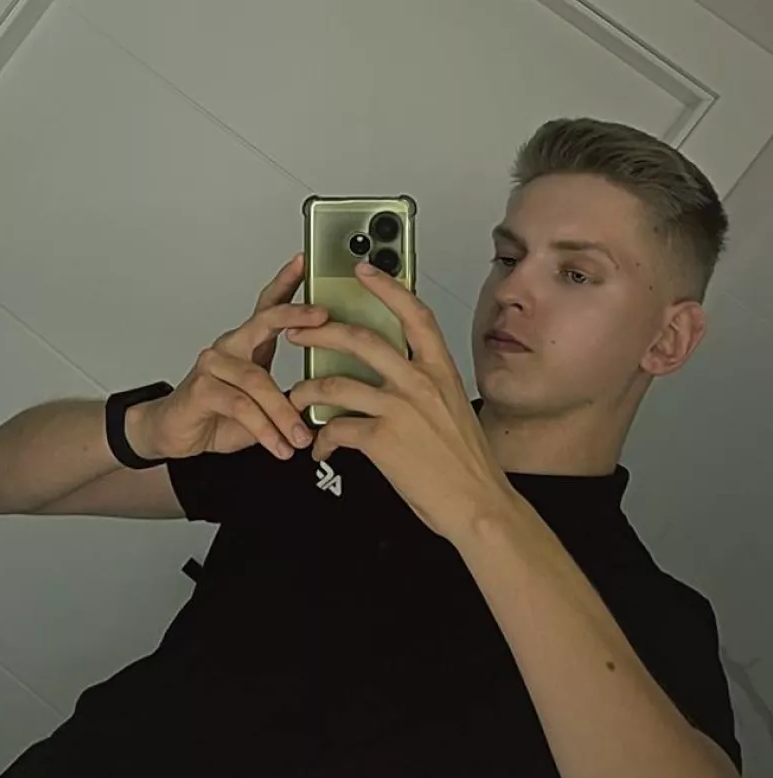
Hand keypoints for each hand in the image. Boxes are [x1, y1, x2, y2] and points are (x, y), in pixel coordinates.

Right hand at [137, 254, 324, 463]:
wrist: (173, 433)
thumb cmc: (217, 415)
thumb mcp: (261, 406)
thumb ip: (288, 398)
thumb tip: (324, 403)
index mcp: (247, 345)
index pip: (268, 307)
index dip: (287, 284)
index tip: (305, 263)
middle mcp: (230, 347)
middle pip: (264, 322)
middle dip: (295, 316)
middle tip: (321, 318)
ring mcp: (213, 364)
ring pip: (258, 379)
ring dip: (283, 412)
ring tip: (300, 437)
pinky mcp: (202, 388)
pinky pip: (241, 406)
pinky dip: (264, 429)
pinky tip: (277, 445)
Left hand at [285, 262, 514, 545]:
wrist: (480, 505)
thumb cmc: (468, 465)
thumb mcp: (453, 410)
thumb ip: (426, 388)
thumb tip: (396, 380)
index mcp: (440, 371)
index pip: (414, 314)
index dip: (387, 287)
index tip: (364, 271)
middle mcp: (420, 383)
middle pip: (361, 339)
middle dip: (321, 331)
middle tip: (299, 332)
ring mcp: (399, 409)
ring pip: (336, 383)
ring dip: (307, 389)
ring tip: (297, 396)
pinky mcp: (381, 440)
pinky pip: (336, 429)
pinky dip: (323, 440)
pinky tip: (323, 450)